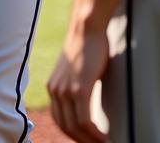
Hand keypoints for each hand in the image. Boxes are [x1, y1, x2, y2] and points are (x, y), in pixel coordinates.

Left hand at [47, 22, 109, 141]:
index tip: (87, 139)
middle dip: (82, 140)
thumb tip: (84, 101)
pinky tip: (106, 137)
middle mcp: (55, 90)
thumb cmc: (87, 46)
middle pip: (66, 127)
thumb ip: (75, 86)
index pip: (59, 120)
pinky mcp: (79, 89)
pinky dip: (95, 134)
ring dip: (90, 141)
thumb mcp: (76, 70)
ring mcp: (66, 90)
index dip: (73, 134)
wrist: (87, 28)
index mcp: (53, 87)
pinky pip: (85, 121)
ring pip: (76, 127)